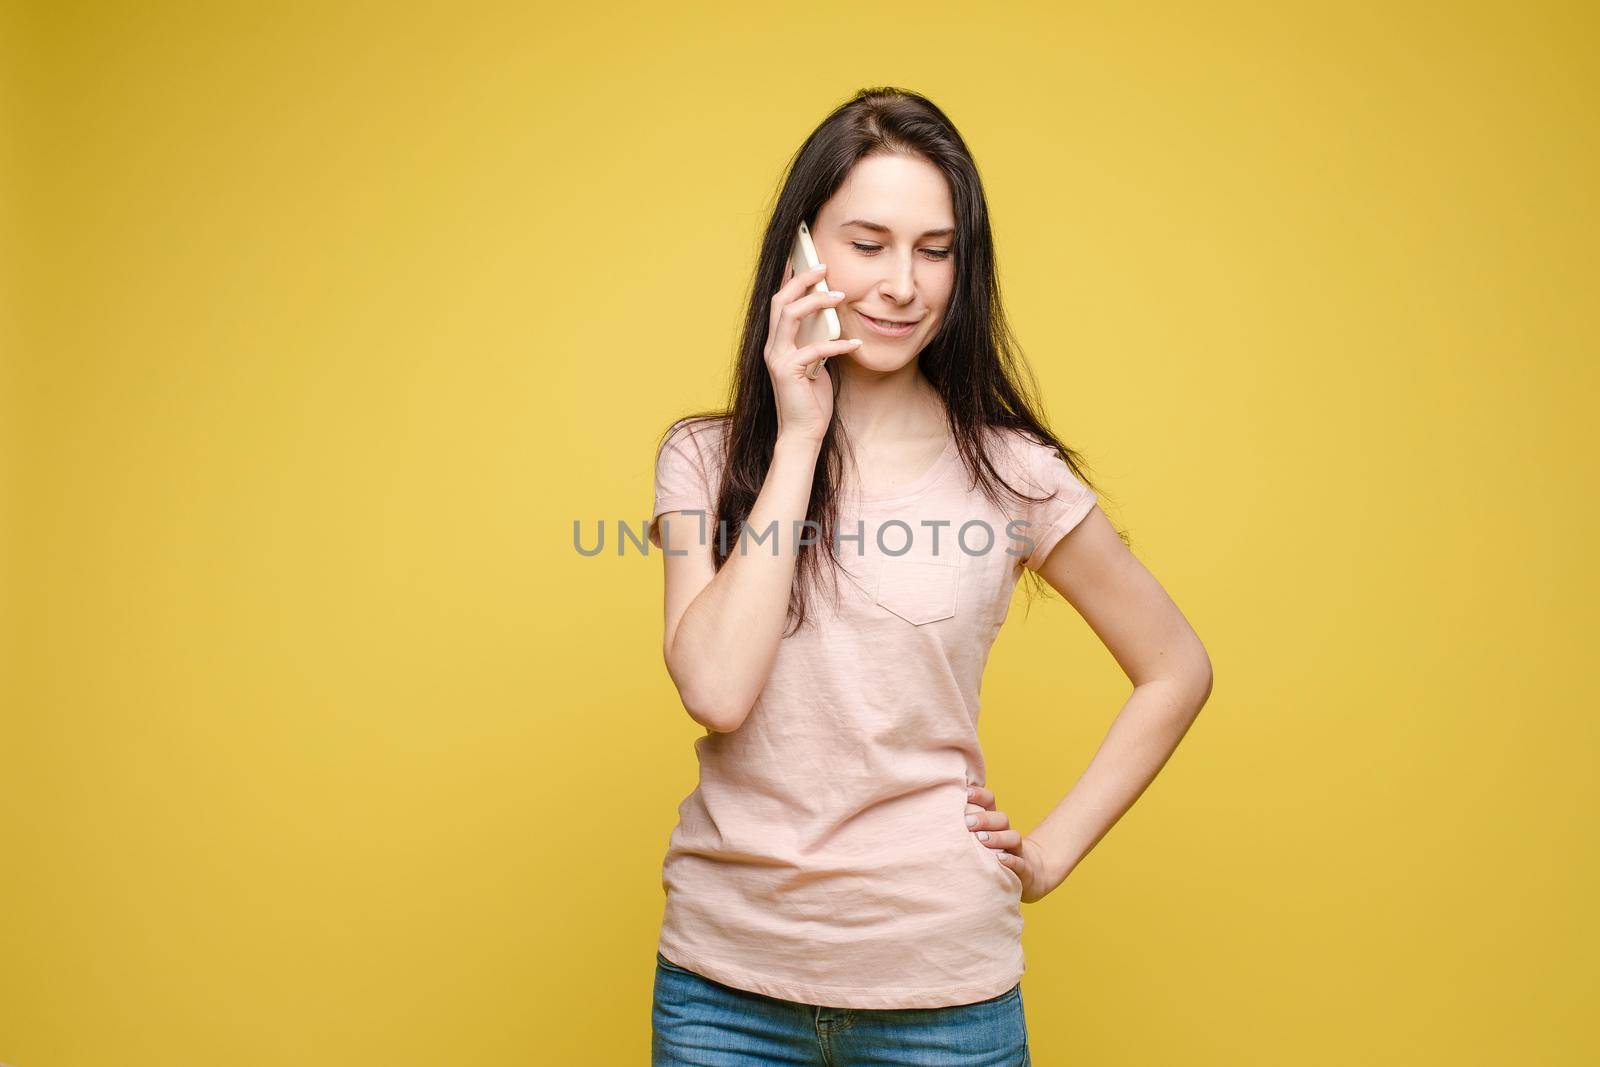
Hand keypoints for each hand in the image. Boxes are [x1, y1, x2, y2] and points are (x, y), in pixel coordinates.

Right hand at [765, 261, 860, 443]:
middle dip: (801, 279)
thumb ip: (817, 340)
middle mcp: (772, 347)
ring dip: (815, 302)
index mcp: (777, 342)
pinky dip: (837, 344)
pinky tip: (855, 343)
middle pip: (780, 300)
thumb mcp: (815, 363)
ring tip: (840, 296)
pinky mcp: (788, 372)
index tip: (803, 257)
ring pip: (790, 316)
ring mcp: (777, 358)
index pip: (779, 302)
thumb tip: (832, 317)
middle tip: (823, 267)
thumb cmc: (811, 399)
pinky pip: (814, 349)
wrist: (803, 432)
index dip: (789, 278)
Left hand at [966, 780, 1052, 902]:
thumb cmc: (992, 853)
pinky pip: (1020, 863)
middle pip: (1001, 818)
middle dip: (984, 818)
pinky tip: (1000, 859)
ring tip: (981, 839)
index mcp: (994, 822)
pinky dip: (1011, 861)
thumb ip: (963, 824)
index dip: (979, 795)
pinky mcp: (1024, 869)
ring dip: (997, 837)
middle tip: (967, 822)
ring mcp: (1017, 850)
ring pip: (1013, 837)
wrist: (1028, 873)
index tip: (965, 793)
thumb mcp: (979, 837)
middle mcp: (1006, 832)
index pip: (990, 801)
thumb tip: (935, 809)